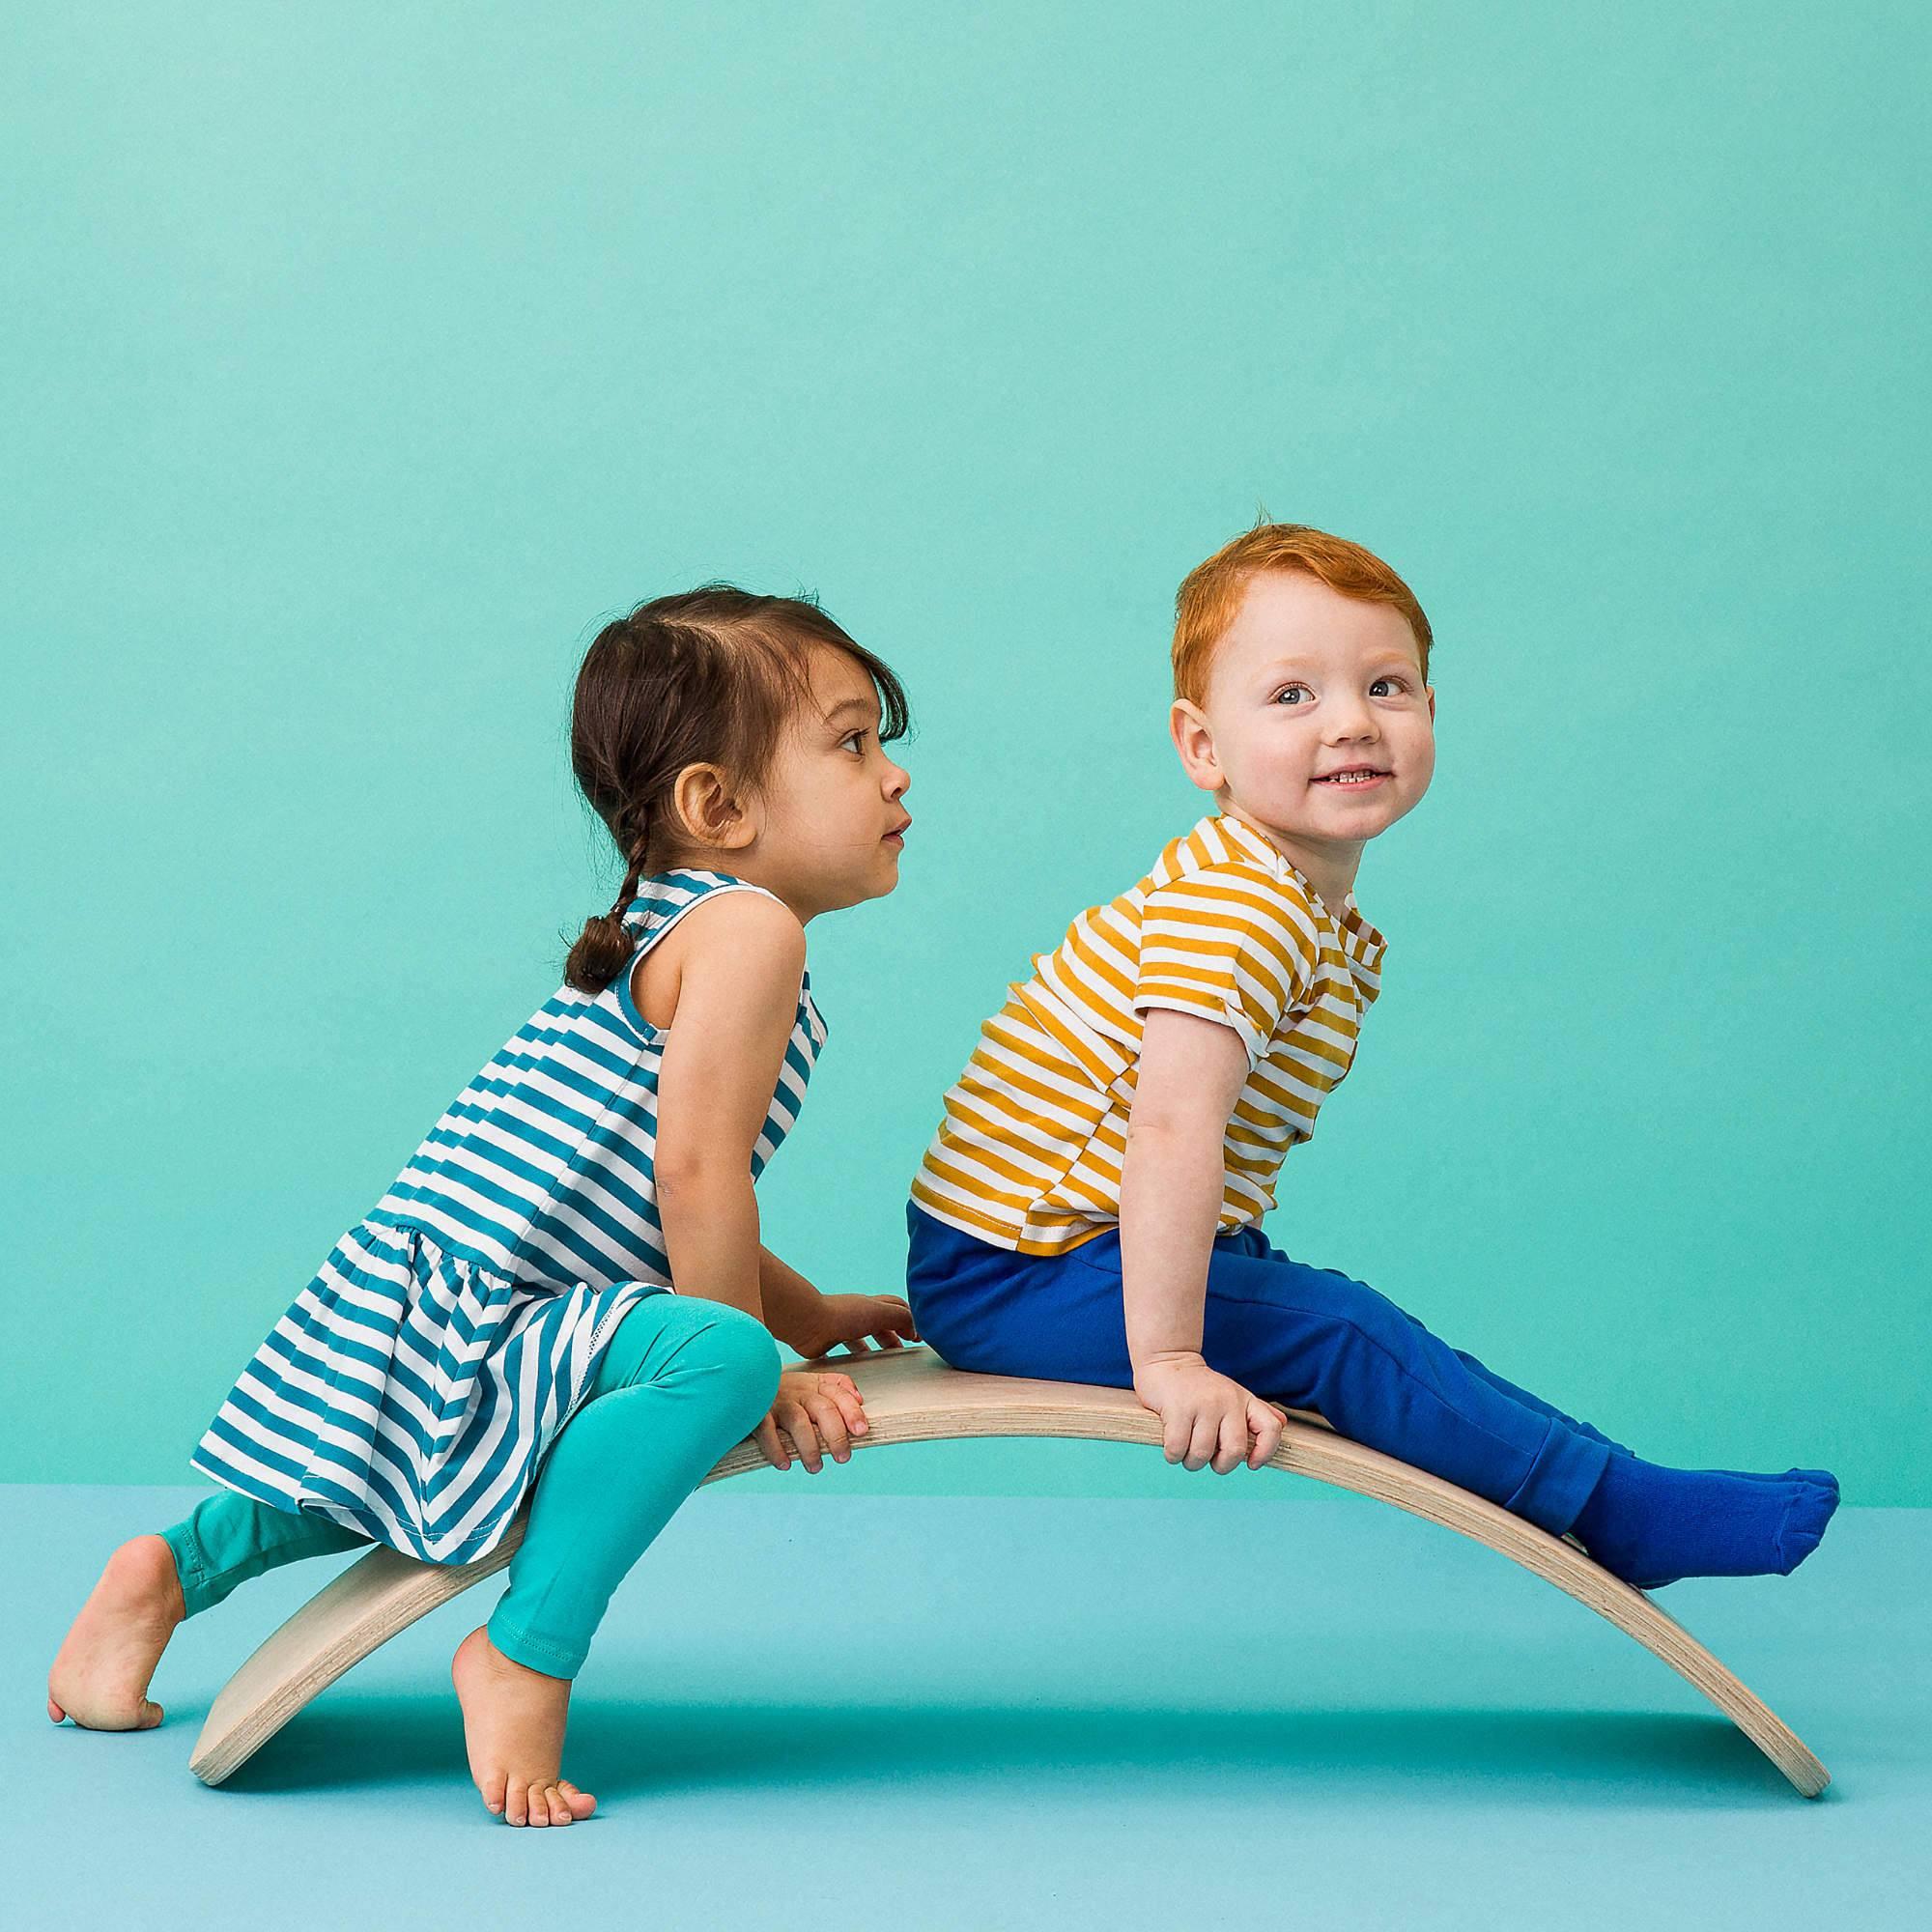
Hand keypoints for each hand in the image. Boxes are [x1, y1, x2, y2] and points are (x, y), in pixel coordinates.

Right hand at [754, 1368, 868, 1473]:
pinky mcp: (756, 1413)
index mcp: (813, 1384)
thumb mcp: (809, 1382)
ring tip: (815, 1467)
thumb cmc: (782, 1389)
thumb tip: (860, 1399)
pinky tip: (785, 1464)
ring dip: (810, 1448)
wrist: (742, 1381)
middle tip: (843, 1457)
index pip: (839, 1393)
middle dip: (836, 1435)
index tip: (861, 1431)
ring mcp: (777, 1401)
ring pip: (799, 1423)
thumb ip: (836, 1386)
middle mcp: (798, 1391)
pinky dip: (777, 1450)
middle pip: (823, 1410)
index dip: (852, 1411)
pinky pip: (767, 1432)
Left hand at [791, 1292, 919, 1361]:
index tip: (918, 1336)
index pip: (896, 1307)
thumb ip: (901, 1318)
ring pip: (862, 1338)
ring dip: (873, 1349)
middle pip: (880, 1324)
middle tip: (902, 1353)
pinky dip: (851, 1359)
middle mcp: (857, 1314)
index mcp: (872, 1305)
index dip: (909, 1319)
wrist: (809, 1322)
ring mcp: (841, 1327)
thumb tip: (916, 1328)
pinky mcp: (827, 1342)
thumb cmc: (844, 1315)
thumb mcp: (880, 1312)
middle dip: (894, 1336)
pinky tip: (856, 1369)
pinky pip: (842, 1351)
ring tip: (882, 1365)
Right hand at [1132, 1353, 1285, 1472]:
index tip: (1252, 1464)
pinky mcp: (1178, 1409)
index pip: (1271, 1428)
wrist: (1168, 1360)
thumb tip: (1282, 1423)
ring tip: (1185, 1452)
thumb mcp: (1233, 1393)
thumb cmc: (1200, 1386)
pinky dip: (1173, 1455)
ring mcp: (1203, 1404)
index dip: (1265, 1452)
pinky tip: (1172, 1447)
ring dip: (1191, 1462)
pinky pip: (1178, 1448)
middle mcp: (1228, 1401)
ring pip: (1202, 1454)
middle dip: (1219, 1466)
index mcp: (1244, 1400)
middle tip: (1207, 1459)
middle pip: (1234, 1452)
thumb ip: (1256, 1411)